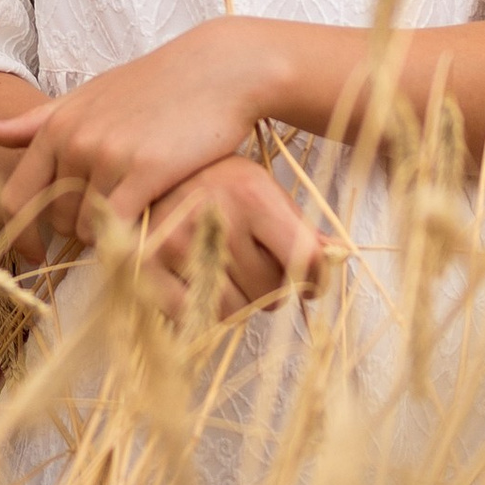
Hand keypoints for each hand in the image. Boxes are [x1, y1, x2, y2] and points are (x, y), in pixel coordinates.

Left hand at [0, 19, 284, 257]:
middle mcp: (74, 141)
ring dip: (107, 236)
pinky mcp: (145, 172)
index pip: (16, 196)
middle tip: (110, 223)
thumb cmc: (154, 85)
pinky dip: (128, 242)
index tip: (37, 252)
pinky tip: (147, 231)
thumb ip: (38, 121)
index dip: (23, 231)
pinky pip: (119, 230)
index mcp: (56, 125)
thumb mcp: (89, 96)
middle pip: (55, 219)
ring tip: (136, 219)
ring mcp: (108, 156)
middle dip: (77, 230)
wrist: (217, 70)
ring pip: (88, 229)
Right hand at [140, 155, 335, 322]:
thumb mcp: (260, 189)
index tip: (312, 283)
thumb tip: (341, 257)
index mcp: (252, 193)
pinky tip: (199, 282)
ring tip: (225, 271)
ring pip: (235, 310)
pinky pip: (194, 316)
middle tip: (253, 266)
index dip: (316, 281)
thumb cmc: (213, 180)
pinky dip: (202, 309)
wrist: (143, 168)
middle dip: (270, 288)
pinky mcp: (146, 264)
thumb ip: (300, 228)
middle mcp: (216, 215)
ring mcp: (178, 241)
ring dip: (238, 302)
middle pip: (271, 291)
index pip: (306, 258)